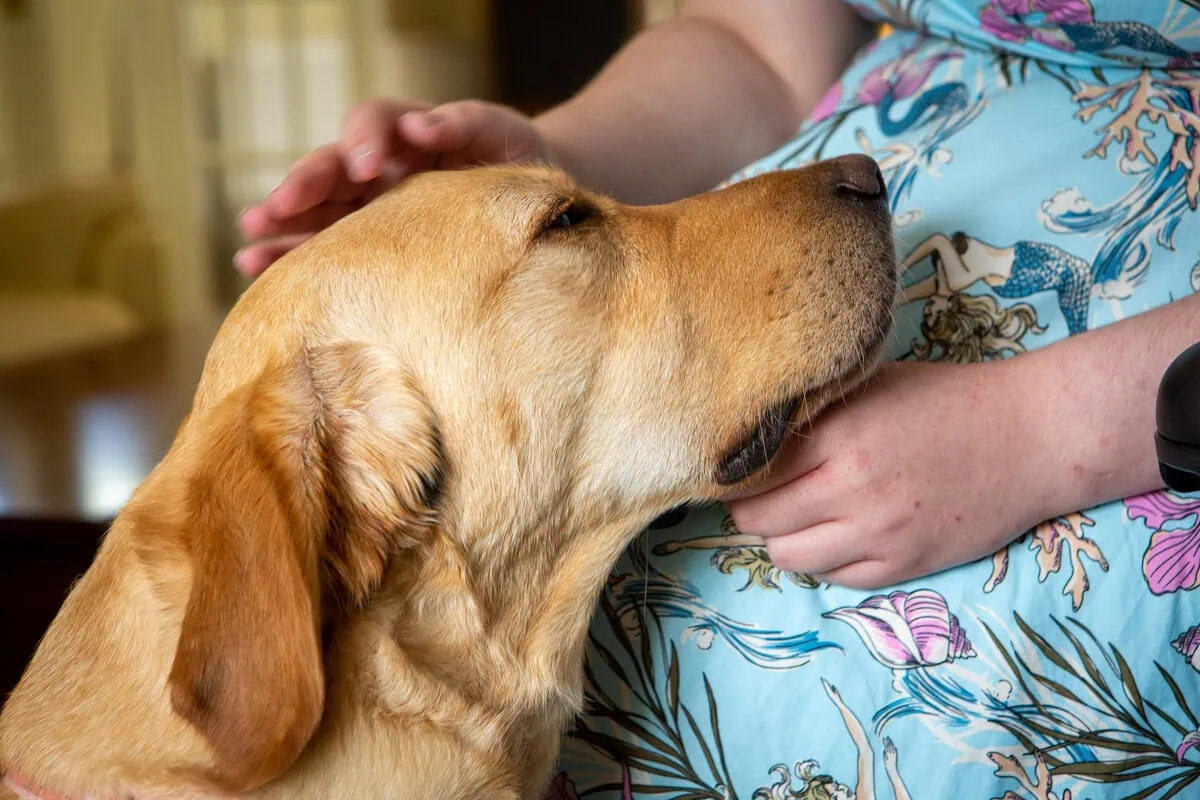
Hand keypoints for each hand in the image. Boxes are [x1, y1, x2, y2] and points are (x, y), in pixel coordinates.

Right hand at [236, 98, 553, 276]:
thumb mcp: (499, 133)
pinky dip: (290, 258)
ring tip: (248, 244)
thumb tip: (422, 124)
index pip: (372, 121)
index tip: (368, 165)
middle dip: (303, 186)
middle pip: (330, 167)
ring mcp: (367, 204)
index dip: (364, 139)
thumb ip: (465, 122)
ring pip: (315, 210)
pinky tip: (255, 270)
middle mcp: (377, 165)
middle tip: (279, 206)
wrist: (527, 202)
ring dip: (281, 226)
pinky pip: (323, 247)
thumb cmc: (510, 159)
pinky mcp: (367, 241)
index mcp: (405, 131)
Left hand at [726, 360, 1053, 588]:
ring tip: (795, 516)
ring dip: (780, 539)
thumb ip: (812, 412)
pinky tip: (835, 532)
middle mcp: (852, 490)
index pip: (748, 471)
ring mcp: (879, 534)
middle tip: (756, 493)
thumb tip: (747, 431)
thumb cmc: (945, 401)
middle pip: (756, 519)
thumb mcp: (870, 386)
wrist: (1029, 437)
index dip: (732, 470)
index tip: (731, 467)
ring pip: (786, 557)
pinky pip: (832, 577)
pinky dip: (822, 559)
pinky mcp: (903, 565)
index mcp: (838, 436)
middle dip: (747, 507)